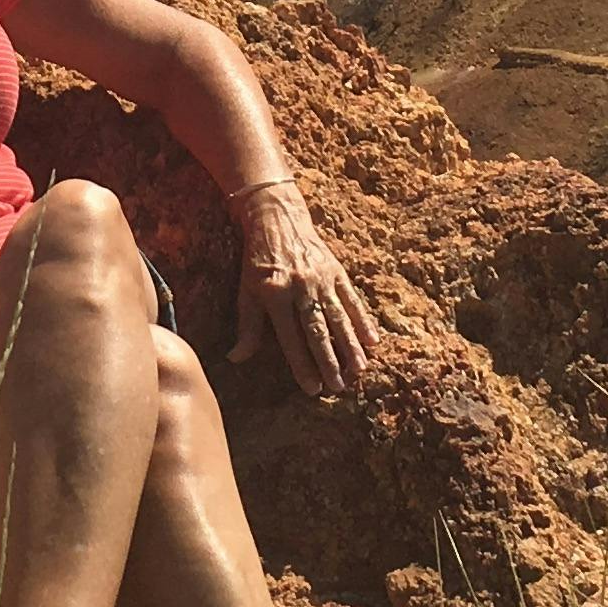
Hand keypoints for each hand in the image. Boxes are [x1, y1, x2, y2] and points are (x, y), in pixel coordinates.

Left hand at [228, 183, 379, 395]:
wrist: (277, 218)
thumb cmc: (257, 261)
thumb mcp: (246, 292)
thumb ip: (246, 327)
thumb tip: (235, 359)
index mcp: (275, 294)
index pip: (291, 337)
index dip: (302, 364)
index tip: (312, 388)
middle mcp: (300, 287)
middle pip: (318, 330)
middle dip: (329, 361)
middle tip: (338, 386)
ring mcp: (321, 279)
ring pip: (339, 317)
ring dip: (350, 345)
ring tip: (359, 370)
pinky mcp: (336, 271)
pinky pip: (352, 299)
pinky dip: (363, 321)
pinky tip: (372, 341)